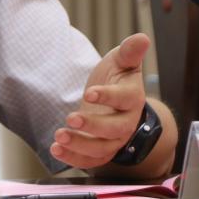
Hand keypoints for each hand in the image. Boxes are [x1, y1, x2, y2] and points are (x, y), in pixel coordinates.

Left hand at [50, 33, 150, 168]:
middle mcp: (126, 122)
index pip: (126, 99)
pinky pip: (90, 161)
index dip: (109, 97)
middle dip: (93, 126)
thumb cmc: (117, 79)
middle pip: (115, 129)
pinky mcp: (100, 151)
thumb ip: (129, 52)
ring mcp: (114, 139)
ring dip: (80, 145)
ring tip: (59, 137)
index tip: (89, 93)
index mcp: (133, 98)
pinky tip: (56, 150)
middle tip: (71, 118)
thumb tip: (142, 38)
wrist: (113, 102)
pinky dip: (74, 159)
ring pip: (102, 148)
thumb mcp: (121, 62)